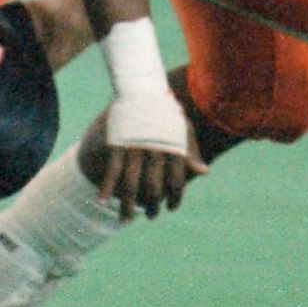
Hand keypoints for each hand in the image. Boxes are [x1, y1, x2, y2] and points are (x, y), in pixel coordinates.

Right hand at [100, 91, 207, 219]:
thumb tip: (205, 172)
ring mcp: (135, 149)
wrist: (142, 88)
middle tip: (152, 216)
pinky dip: (106, 188)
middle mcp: (155, 152)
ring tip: (127, 219)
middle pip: (153, 189)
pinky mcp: (117, 144)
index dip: (175, 198)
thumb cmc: (165, 111)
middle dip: (152, 207)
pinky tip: (102, 200)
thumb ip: (192, 152)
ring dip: (128, 206)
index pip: (176, 182)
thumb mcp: (182, 128)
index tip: (172, 208)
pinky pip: (111, 172)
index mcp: (173, 148)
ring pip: (130, 186)